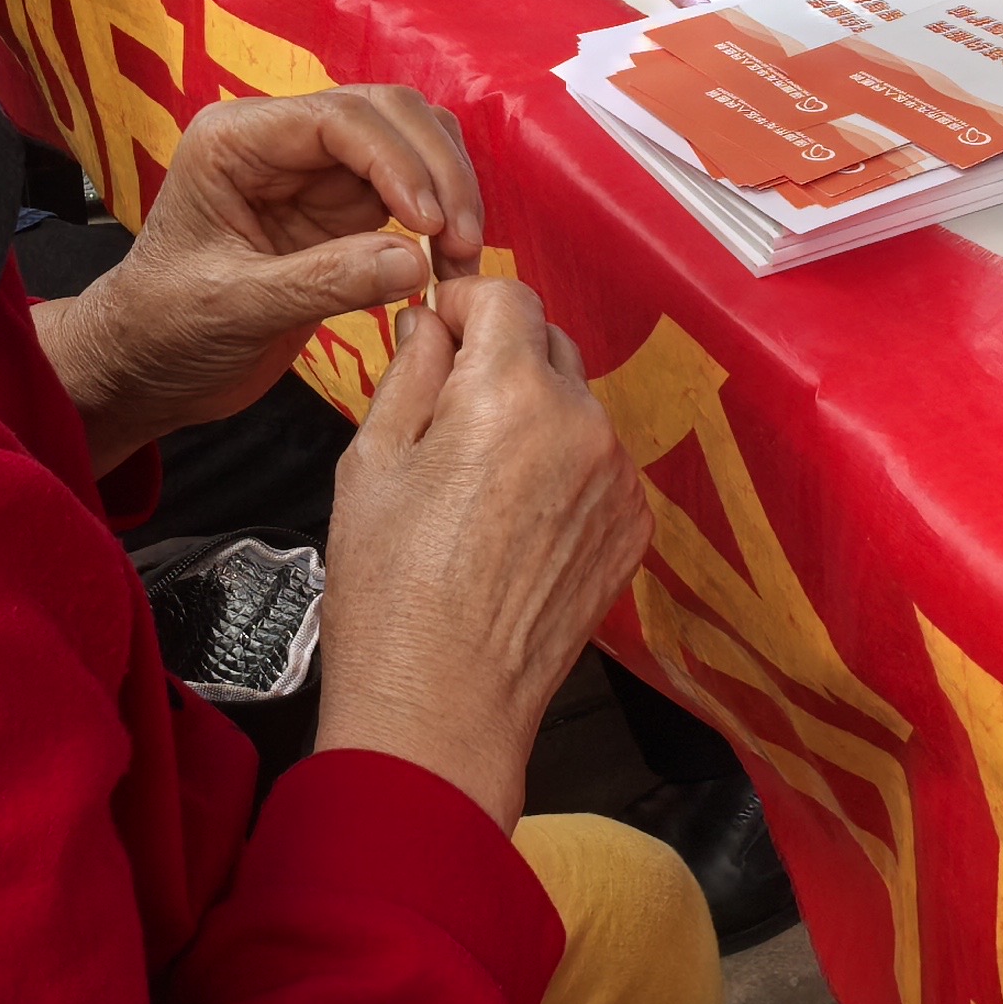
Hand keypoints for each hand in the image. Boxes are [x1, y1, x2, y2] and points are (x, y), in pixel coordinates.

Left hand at [37, 86, 484, 473]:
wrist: (144, 368)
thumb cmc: (163, 332)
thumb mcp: (235, 310)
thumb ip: (324, 282)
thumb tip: (417, 262)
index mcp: (236, 140)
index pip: (339, 118)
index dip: (398, 162)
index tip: (432, 223)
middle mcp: (280, 140)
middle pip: (388, 114)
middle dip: (436, 171)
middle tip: (462, 243)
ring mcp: (315, 170)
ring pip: (411, 142)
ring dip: (449, 189)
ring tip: (461, 255)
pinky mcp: (341, 208)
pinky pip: (412, 189)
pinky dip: (442, 216)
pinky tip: (448, 261)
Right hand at [314, 278, 650, 829]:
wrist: (442, 708)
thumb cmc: (392, 596)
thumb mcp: (370, 463)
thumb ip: (410, 372)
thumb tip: (429, 323)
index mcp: (510, 395)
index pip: (507, 295)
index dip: (464, 305)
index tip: (437, 333)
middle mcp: (581, 424)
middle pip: (548, 343)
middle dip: (499, 357)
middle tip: (447, 411)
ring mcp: (616, 479)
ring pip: (576, 405)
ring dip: (534, 415)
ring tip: (477, 483)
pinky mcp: (631, 527)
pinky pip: (599, 465)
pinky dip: (564, 470)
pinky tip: (514, 521)